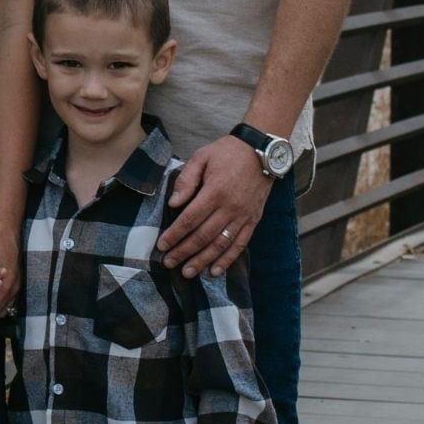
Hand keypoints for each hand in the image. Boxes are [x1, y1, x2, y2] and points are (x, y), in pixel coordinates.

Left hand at [157, 136, 272, 278]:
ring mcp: (243, 216)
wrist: (262, 151)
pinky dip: (227, 260)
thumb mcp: (202, 157)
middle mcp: (229, 207)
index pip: (190, 219)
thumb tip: (173, 203)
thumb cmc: (227, 152)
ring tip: (187, 272)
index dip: (175, 234)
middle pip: (203, 236)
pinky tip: (215, 271)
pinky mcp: (253, 220)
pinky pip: (240, 244)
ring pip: (220, 244)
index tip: (162, 246)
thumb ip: (187, 179)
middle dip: (184, 251)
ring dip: (203, 260)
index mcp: (215, 191)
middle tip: (169, 263)